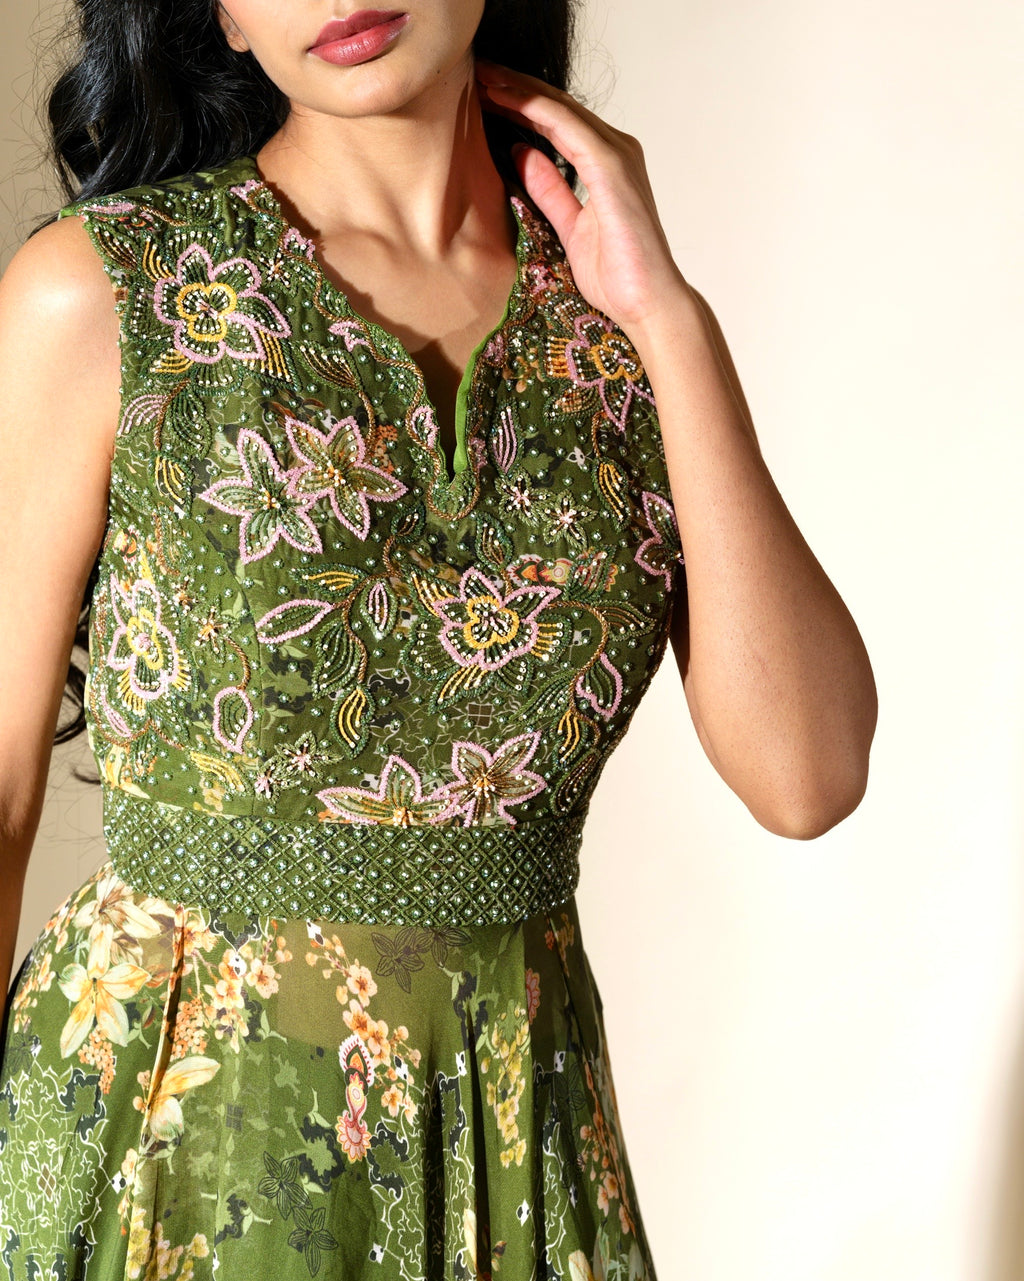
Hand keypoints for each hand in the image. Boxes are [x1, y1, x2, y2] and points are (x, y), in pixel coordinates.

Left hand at [474, 59, 694, 343]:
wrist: (647, 304)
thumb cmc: (617, 277)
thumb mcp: (568, 228)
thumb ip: (548, 189)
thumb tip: (519, 152)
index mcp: (605, 165)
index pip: (556, 125)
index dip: (519, 105)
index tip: (483, 94)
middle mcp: (615, 151)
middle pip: (557, 108)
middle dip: (515, 87)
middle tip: (477, 71)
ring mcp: (617, 155)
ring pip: (560, 109)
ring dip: (520, 90)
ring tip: (484, 76)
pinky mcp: (612, 166)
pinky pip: (567, 127)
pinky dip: (536, 109)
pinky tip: (508, 97)